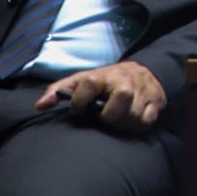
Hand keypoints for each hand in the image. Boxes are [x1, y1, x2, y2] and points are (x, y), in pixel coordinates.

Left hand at [35, 61, 166, 130]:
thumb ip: (59, 90)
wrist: (139, 71)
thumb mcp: (80, 81)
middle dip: (111, 114)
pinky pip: (149, 118)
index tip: (77, 110)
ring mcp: (143, 89)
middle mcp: (125, 80)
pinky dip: (140, 124)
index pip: (90, 83)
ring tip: (118, 123)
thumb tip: (40, 106)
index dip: (80, 100)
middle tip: (105, 119)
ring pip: (136, 111)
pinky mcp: (156, 100)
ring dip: (124, 122)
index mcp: (103, 75)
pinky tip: (132, 122)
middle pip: (122, 95)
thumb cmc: (103, 83)